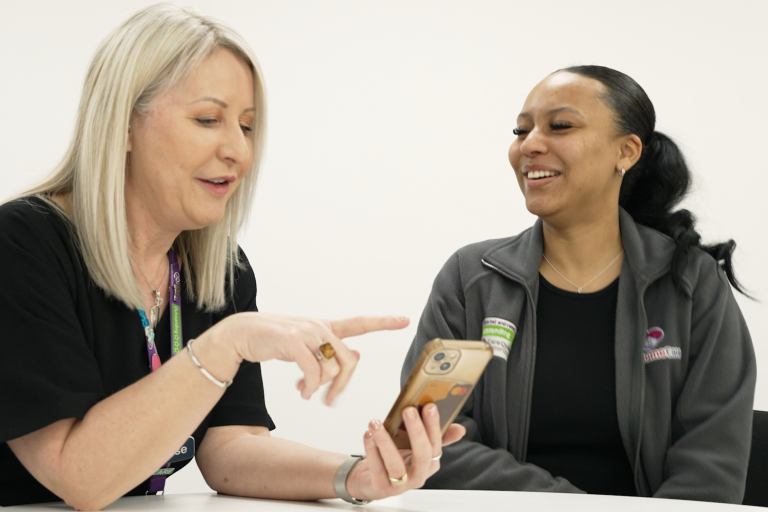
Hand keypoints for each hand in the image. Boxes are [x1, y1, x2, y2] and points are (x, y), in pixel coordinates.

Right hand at [205, 312, 408, 404]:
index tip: (404, 319)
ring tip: (305, 392)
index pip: (360, 323)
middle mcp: (321, 327)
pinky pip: (314, 372)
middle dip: (342, 385)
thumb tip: (358, 355)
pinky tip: (301, 392)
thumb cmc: (275, 341)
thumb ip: (329, 350)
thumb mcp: (305, 345)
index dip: (383, 322)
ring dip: (321, 387)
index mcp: (326, 327)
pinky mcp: (294, 343)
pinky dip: (310, 387)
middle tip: (330, 400)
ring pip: (332, 368)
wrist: (242, 334)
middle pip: (349, 360)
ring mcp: (308, 333)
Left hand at [346, 403, 465, 500]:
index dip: (434, 426)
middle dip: (416, 431)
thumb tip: (460, 429)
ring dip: (385, 441)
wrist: (371, 479)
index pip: (436, 444)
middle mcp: (418, 475)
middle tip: (408, 410)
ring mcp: (400, 485)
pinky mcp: (381, 488)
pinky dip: (371, 449)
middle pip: (422, 455)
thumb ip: (435, 436)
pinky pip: (377, 468)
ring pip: (396, 464)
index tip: (429, 406)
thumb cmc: (396, 457)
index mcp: (430, 463)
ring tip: (376, 423)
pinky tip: (368, 435)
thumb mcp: (415, 446)